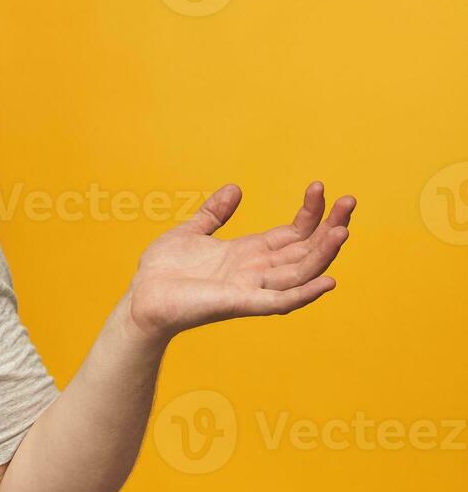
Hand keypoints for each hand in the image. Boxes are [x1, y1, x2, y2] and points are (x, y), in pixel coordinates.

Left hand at [125, 181, 355, 342]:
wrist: (141, 297)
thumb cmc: (164, 271)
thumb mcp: (191, 232)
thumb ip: (214, 213)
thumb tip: (235, 189)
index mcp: (249, 253)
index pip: (293, 232)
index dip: (310, 212)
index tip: (319, 187)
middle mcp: (257, 271)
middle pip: (305, 249)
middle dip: (329, 226)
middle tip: (351, 201)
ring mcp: (251, 288)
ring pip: (300, 272)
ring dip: (323, 254)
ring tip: (343, 231)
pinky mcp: (240, 304)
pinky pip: (280, 302)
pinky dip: (304, 294)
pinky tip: (327, 281)